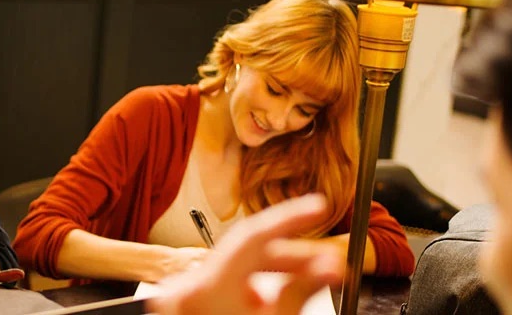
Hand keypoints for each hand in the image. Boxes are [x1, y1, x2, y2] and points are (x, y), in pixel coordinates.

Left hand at [147, 194, 344, 314]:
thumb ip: (301, 290)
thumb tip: (330, 265)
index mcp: (208, 289)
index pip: (255, 236)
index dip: (289, 217)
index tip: (317, 206)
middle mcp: (187, 287)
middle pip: (248, 253)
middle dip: (292, 256)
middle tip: (330, 264)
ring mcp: (181, 296)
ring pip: (236, 269)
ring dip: (273, 272)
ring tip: (308, 282)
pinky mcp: (184, 304)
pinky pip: (221, 283)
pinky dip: (249, 287)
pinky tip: (271, 299)